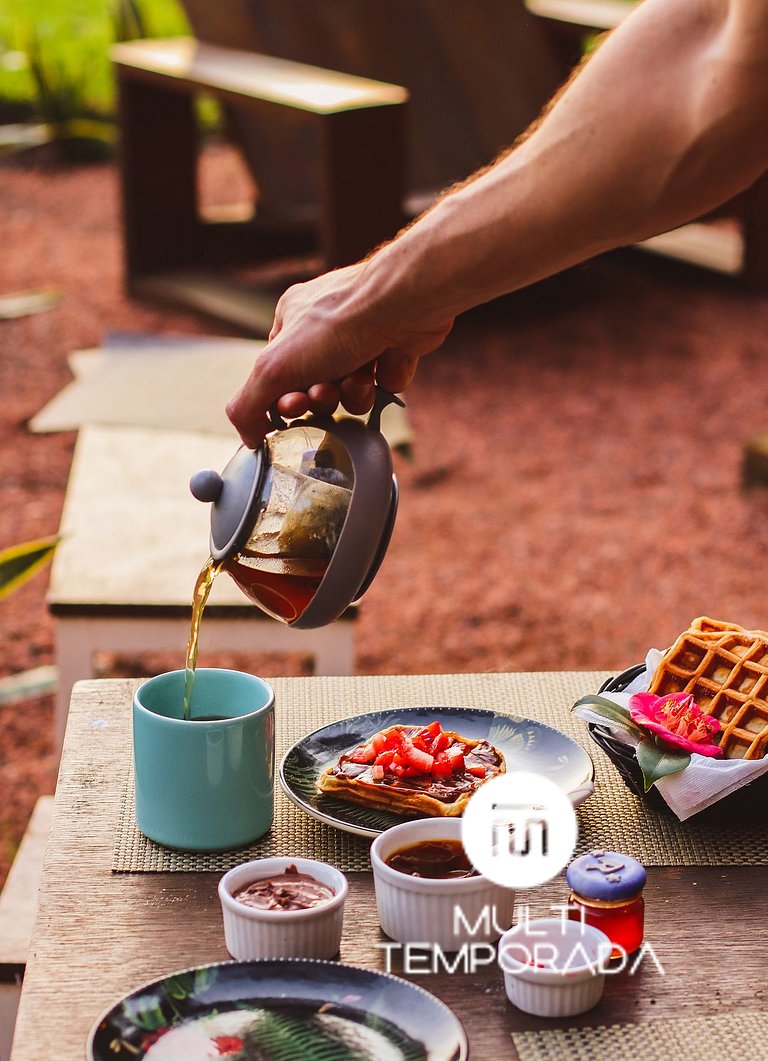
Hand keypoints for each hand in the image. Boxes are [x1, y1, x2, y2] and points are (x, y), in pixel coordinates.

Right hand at [226, 261, 452, 447]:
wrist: (402, 305)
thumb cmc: (337, 324)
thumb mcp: (273, 367)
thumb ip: (247, 406)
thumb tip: (249, 437)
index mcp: (291, 323)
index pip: (276, 376)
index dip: (284, 399)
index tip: (294, 406)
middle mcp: (325, 328)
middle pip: (314, 389)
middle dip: (321, 398)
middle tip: (326, 392)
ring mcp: (362, 339)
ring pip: (350, 392)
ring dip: (353, 393)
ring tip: (361, 376)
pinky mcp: (394, 349)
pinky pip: (383, 386)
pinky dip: (384, 382)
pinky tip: (386, 363)